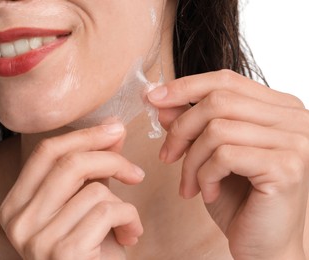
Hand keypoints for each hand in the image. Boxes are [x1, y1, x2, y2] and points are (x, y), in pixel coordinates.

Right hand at [0, 123, 143, 259]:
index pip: (46, 152)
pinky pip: (108, 212)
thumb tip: (113, 130)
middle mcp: (18, 221)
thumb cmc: (88, 250)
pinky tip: (131, 236)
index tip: (115, 129)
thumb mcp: (83, 206)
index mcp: (16, 204)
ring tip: (128, 221)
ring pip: (94, 189)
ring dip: (124, 202)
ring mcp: (37, 239)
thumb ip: (92, 170)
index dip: (84, 135)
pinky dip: (130, 219)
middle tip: (135, 171)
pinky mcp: (63, 253)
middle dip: (111, 159)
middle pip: (69, 163)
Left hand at [148, 70, 308, 258]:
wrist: (264, 246)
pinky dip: (205, 176)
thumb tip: (161, 101)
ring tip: (190, 184)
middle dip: (181, 129)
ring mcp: (295, 141)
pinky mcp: (287, 166)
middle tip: (167, 156)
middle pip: (218, 100)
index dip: (185, 86)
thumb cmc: (239, 200)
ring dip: (191, 160)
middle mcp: (294, 118)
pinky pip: (224, 155)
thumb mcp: (208, 155)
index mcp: (277, 108)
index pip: (225, 80)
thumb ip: (190, 124)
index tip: (153, 99)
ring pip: (217, 128)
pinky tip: (208, 194)